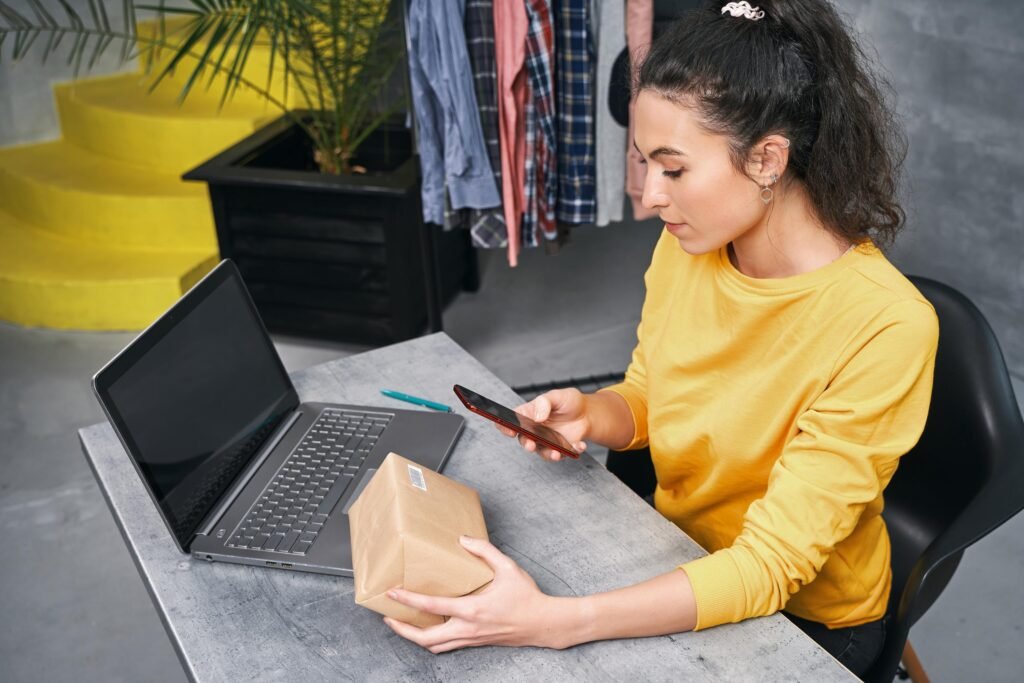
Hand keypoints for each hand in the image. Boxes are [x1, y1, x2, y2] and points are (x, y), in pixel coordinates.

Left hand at [383, 536, 575, 652]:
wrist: (544, 624)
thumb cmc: (527, 597)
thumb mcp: (508, 568)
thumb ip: (485, 551)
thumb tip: (463, 539)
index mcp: (473, 610)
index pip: (433, 606)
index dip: (409, 600)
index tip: (393, 592)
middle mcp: (468, 629)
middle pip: (426, 638)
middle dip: (403, 630)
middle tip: (388, 617)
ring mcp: (471, 638)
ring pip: (435, 646)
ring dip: (415, 637)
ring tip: (402, 624)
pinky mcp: (476, 642)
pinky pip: (447, 646)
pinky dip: (432, 640)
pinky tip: (428, 628)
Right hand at [498, 388, 588, 461]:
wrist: (587, 413)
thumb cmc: (568, 402)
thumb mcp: (556, 396)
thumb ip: (544, 402)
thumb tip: (537, 416)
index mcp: (529, 415)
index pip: (512, 421)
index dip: (505, 427)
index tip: (509, 430)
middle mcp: (535, 430)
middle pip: (525, 440)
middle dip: (527, 444)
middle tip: (531, 445)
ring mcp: (547, 441)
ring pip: (542, 452)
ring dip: (548, 454)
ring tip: (556, 453)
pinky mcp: (560, 449)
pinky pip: (564, 454)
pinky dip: (572, 451)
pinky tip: (579, 445)